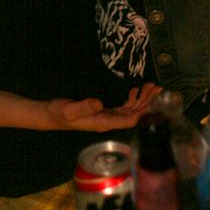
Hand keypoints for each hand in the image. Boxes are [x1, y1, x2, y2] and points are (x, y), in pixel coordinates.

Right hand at [43, 83, 160, 131]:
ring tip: (151, 86)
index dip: (142, 113)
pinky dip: (132, 98)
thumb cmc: (59, 113)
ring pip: (130, 110)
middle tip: (158, 89)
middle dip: (147, 102)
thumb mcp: (69, 110)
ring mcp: (107, 116)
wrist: (51, 115)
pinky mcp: (104, 111)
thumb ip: (83, 107)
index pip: (128, 121)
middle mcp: (108, 121)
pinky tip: (135, 90)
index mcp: (103, 122)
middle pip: (134, 114)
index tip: (153, 103)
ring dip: (142, 99)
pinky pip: (123, 107)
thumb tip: (99, 103)